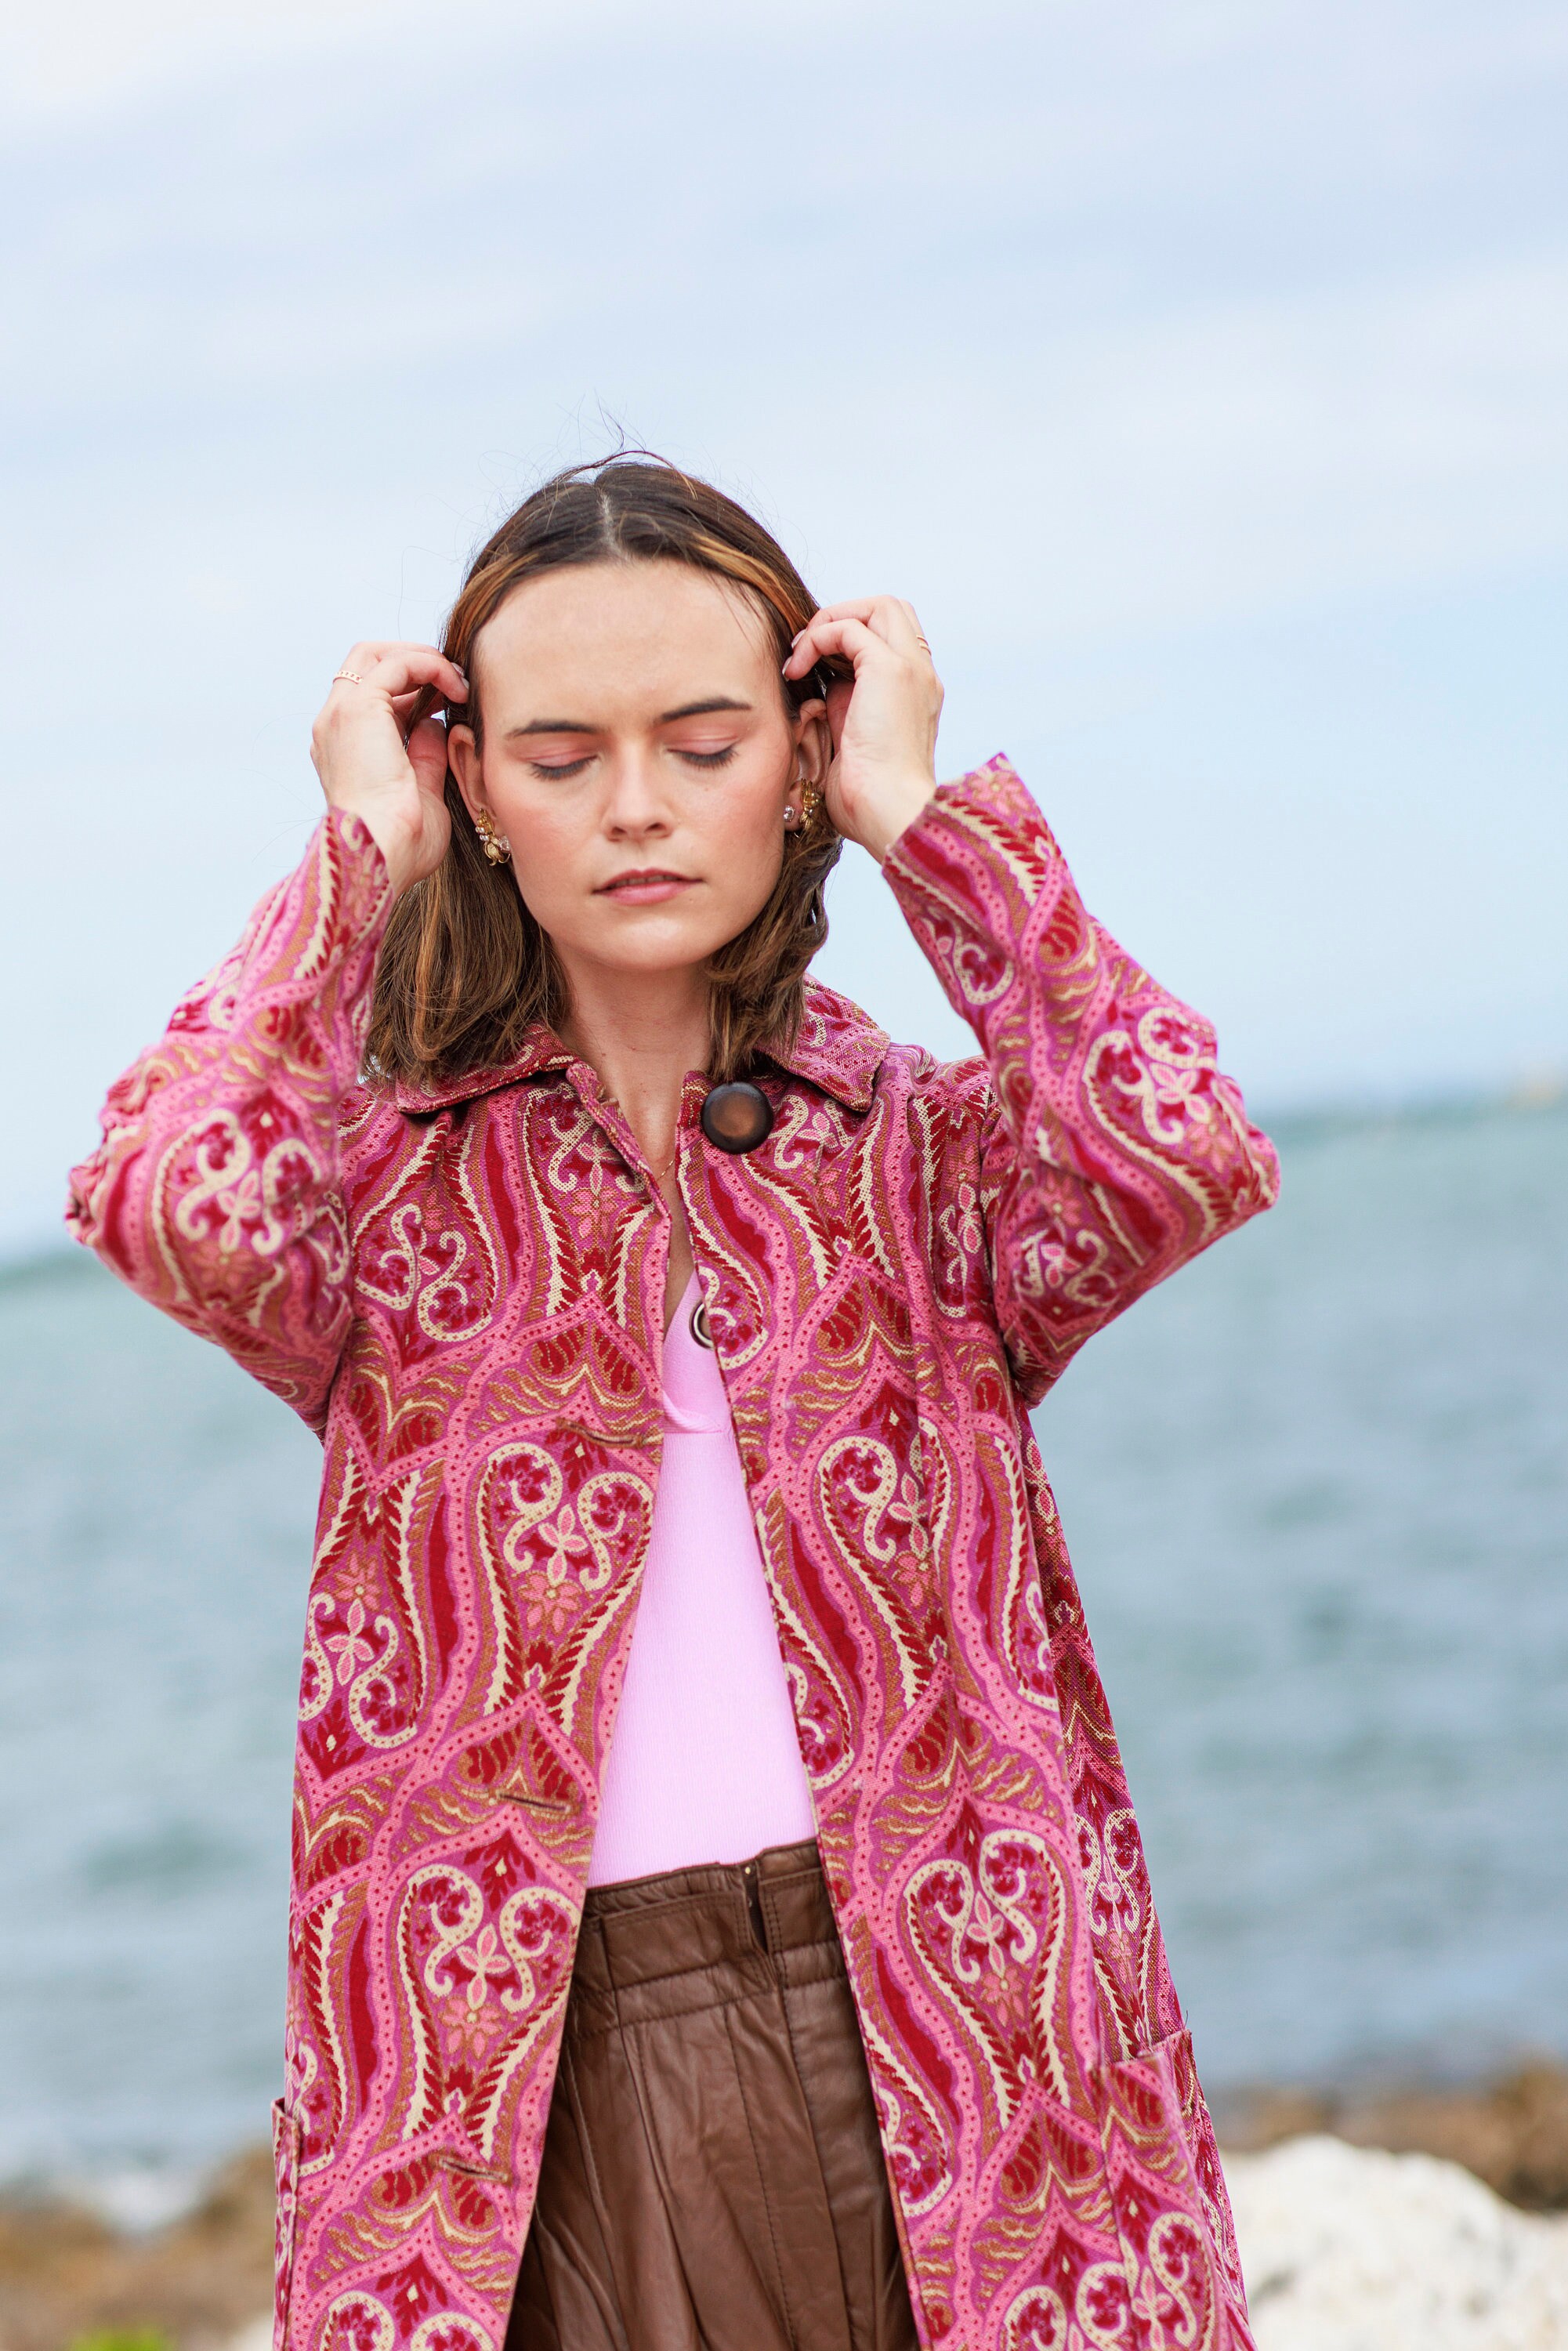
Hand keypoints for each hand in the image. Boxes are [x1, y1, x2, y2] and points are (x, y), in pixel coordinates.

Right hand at [310, 642, 468, 895]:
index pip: (371, 695)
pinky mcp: (359, 707)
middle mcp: (334, 725)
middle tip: (454, 681)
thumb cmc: (402, 845)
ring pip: (377, 655)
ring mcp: (341, 714)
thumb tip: (435, 725)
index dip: (411, 688)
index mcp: (342, 748)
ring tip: (459, 682)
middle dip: (413, 662)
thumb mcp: (421, 793)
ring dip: (423, 659)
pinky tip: (456, 688)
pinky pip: (398, 664)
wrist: (383, 854)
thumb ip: (425, 756)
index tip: (448, 700)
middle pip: (366, 663)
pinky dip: (431, 666)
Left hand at [782, 597, 941, 861]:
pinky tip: (796, 669)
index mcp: (917, 691)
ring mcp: (912, 668)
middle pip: (890, 609)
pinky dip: (817, 639)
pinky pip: (848, 628)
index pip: (891, 635)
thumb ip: (844, 706)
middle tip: (807, 649)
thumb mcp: (852, 740)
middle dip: (843, 616)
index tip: (816, 664)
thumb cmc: (868, 796)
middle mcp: (922, 674)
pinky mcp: (890, 671)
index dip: (852, 635)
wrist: (888, 813)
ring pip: (876, 606)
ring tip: (800, 654)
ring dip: (830, 621)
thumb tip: (820, 684)